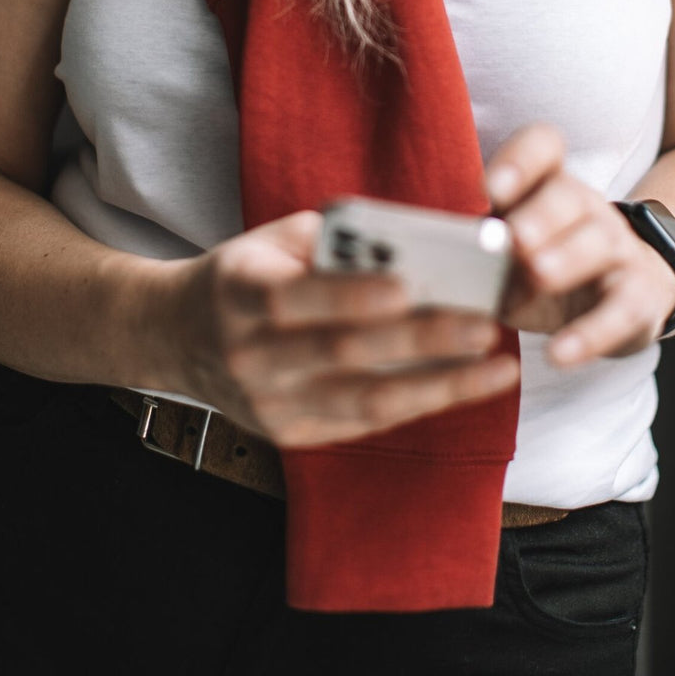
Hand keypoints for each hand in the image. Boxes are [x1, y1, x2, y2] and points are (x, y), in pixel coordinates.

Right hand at [162, 210, 518, 447]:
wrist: (179, 336)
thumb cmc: (248, 273)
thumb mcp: (274, 240)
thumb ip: (335, 241)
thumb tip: (417, 243)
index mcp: (239, 291)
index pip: (297, 297)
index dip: (351, 295)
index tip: (409, 286)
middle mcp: (248, 355)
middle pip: (341, 352)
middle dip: (420, 341)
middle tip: (485, 325)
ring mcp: (267, 404)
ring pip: (362, 401)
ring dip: (437, 386)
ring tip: (496, 369)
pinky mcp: (289, 435)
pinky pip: (363, 422)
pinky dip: (418, 404)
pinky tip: (464, 385)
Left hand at [487, 124, 674, 365]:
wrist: (629, 294)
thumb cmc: (546, 265)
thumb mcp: (508, 252)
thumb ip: (474, 249)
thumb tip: (422, 267)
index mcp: (547, 185)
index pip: (542, 148)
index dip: (520, 161)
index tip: (490, 188)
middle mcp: (585, 208)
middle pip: (569, 195)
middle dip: (541, 214)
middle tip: (514, 237)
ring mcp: (616, 249)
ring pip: (598, 242)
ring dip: (567, 258)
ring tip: (539, 274)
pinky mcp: (637, 297)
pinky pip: (621, 309)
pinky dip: (590, 334)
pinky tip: (559, 354)